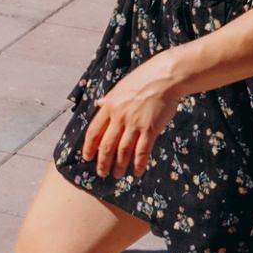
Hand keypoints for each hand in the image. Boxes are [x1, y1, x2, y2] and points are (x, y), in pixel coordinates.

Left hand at [79, 56, 181, 178]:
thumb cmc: (144, 80)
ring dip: (119, 165)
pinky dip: (138, 163)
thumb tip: (98, 103)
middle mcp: (119, 116)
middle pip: (106, 145)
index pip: (94, 131)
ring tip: (117, 174)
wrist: (165, 77)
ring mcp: (134, 123)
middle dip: (103, 162)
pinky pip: (142, 151)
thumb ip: (109, 99)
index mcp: (109, 106)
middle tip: (102, 172)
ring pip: (122, 151)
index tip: (87, 157)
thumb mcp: (120, 87)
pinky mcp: (150, 128)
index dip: (89, 147)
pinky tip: (137, 171)